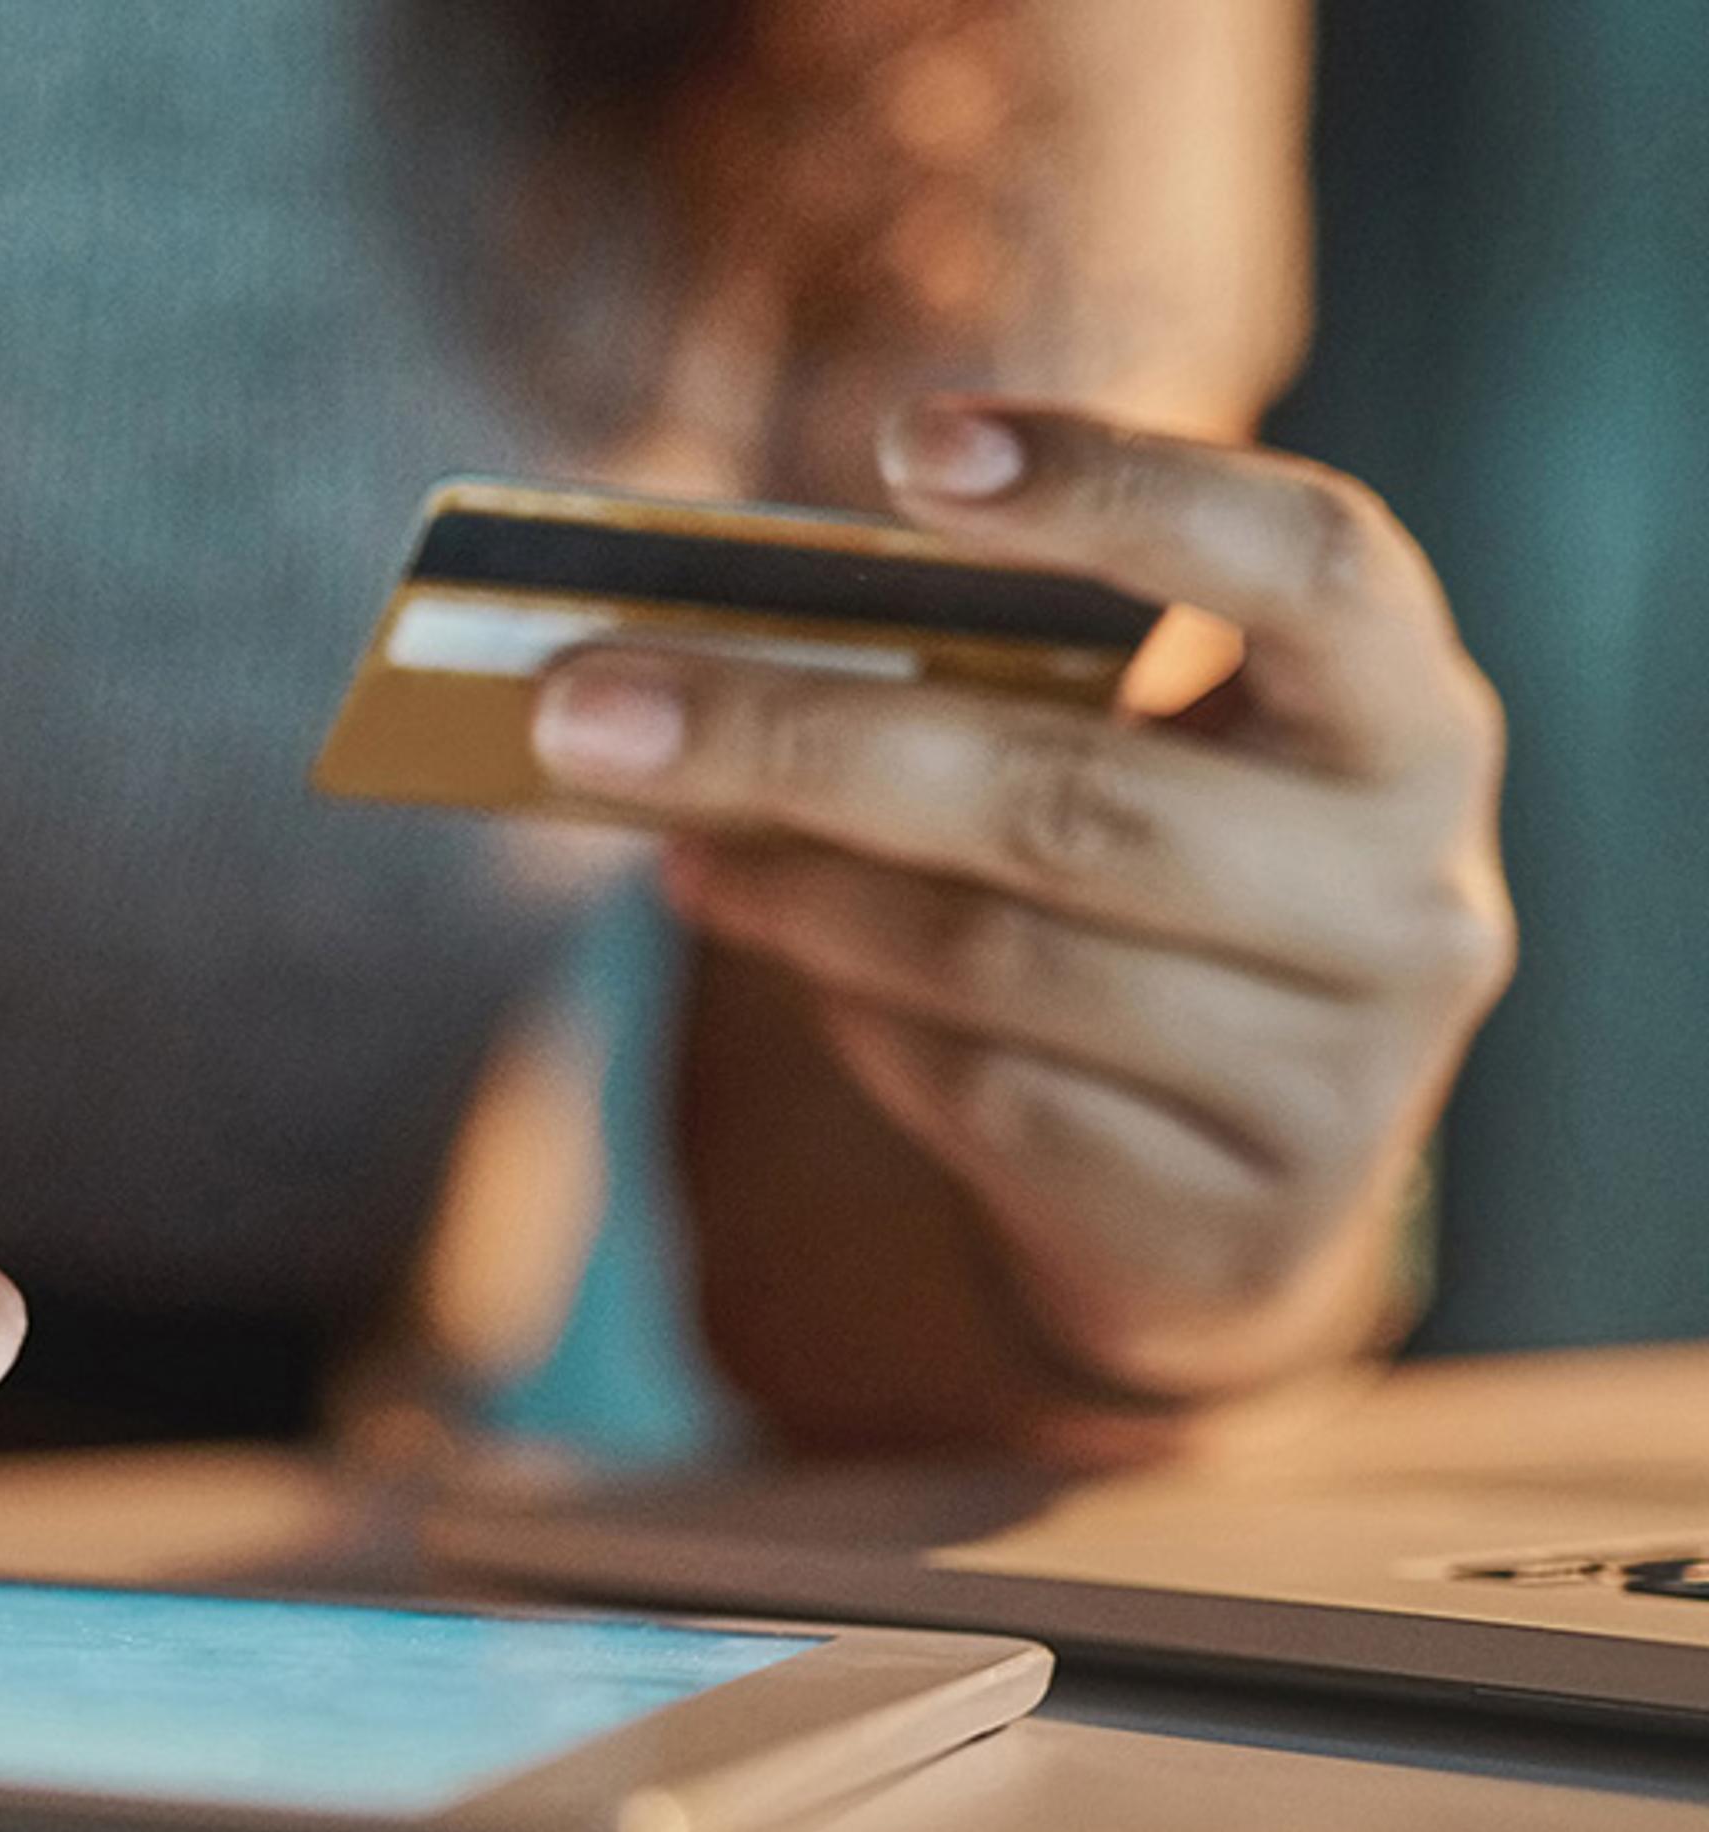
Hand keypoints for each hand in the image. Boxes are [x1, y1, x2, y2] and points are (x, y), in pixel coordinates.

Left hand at [530, 400, 1512, 1399]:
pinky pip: (983, 1094)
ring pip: (998, 957)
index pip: (1309, 562)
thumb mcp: (1120, 756)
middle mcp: (1413, 894)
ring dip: (794, 889)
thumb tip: (677, 656)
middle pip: (1071, 796)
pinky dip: (852, 1015)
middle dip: (798, 738)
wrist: (1235, 1189)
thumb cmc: (1140, 890)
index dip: (1122, 493)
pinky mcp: (1231, 1224)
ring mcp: (1342, 1079)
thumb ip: (977, 684)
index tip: (912, 443)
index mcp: (1403, 715)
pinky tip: (780, 948)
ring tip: (671, 835)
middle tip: (584, 705)